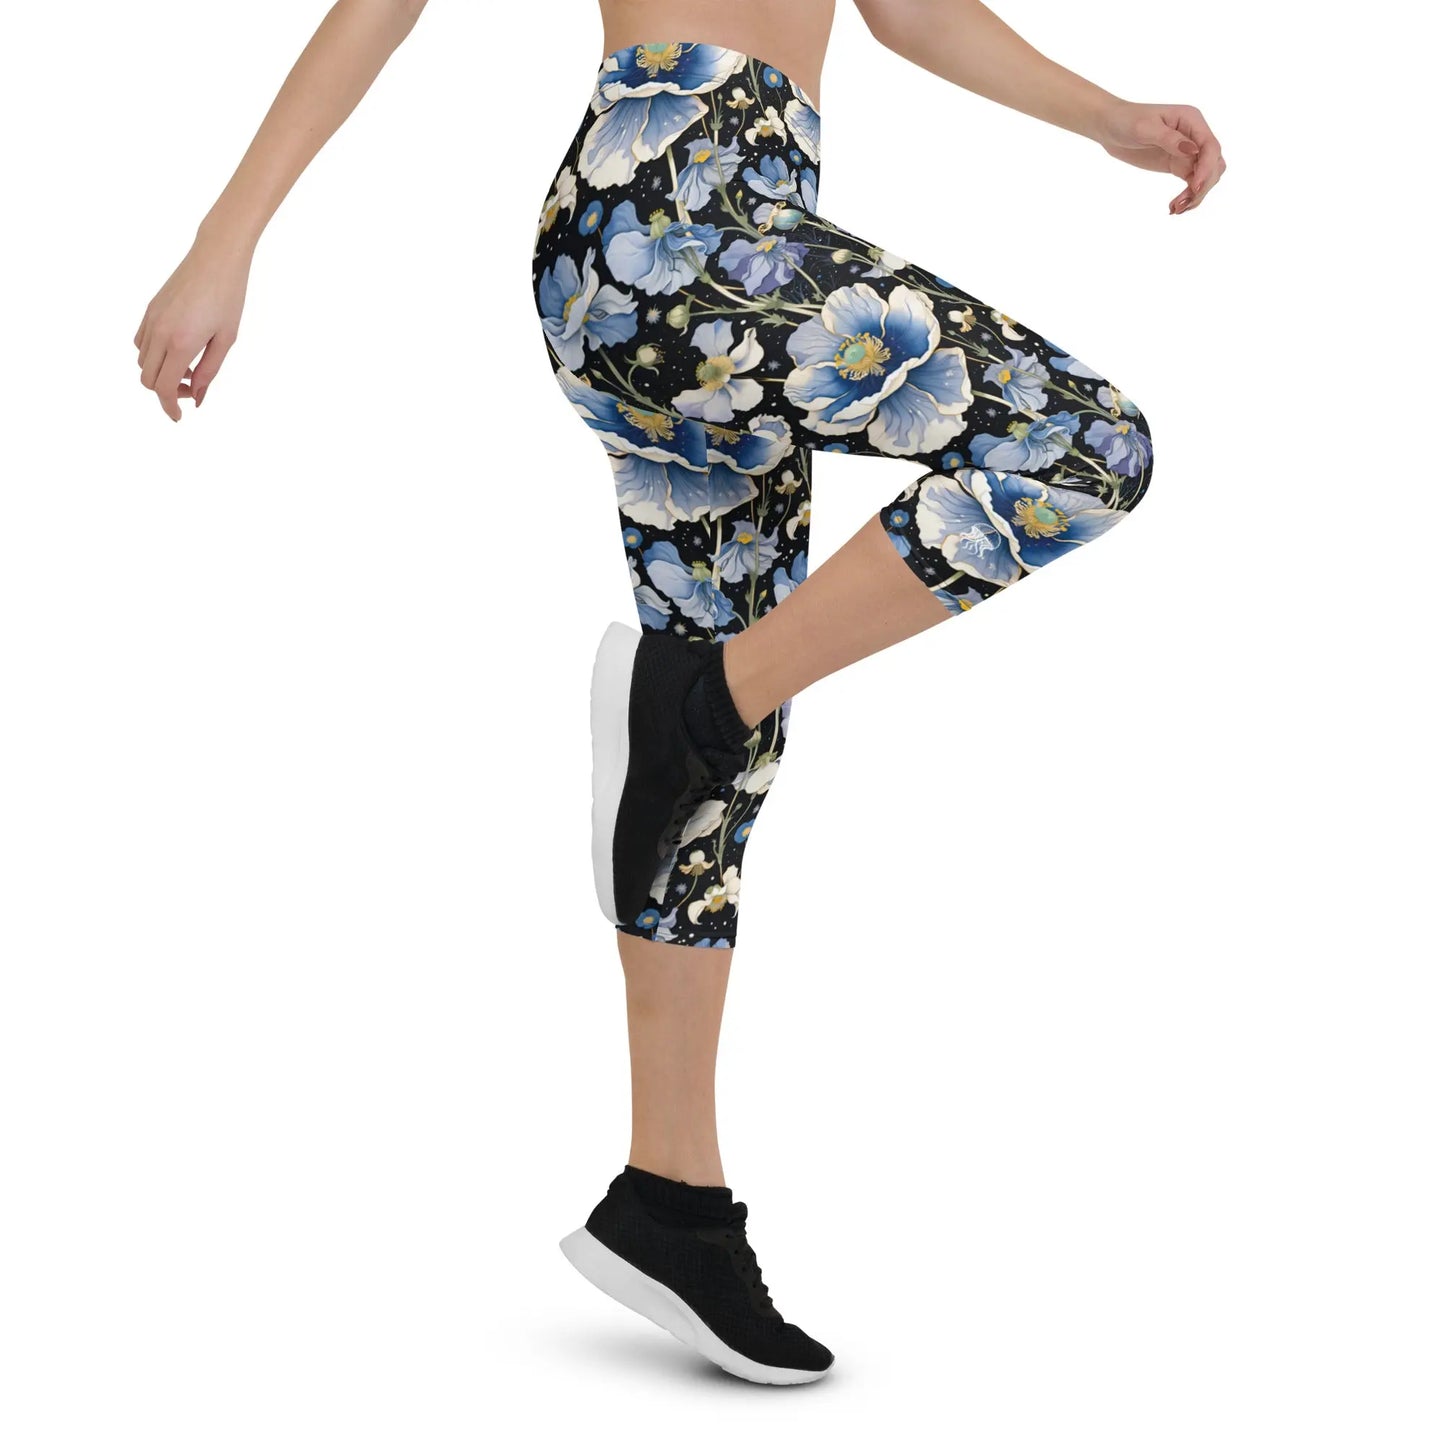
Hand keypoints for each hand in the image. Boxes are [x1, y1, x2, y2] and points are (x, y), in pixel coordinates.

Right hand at [134, 228, 252, 420]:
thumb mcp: (226, 339)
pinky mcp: (150, 309)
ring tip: (189, 368)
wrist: (216, 257)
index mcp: (181, 343)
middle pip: (147, 379)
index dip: (168, 407)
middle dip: (166, 392)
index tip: (178, 417)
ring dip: (160, 373)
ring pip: (142, 361)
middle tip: (190, 390)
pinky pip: (140, 342)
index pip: (162, 387)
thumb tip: (196, 396)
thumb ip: (209, 371)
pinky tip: (176, 352)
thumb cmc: (229, 297)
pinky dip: (153, 356)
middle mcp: (160, 332)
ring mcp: (151, 319)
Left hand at [1089, 99, 1225, 214]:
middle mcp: (1194, 135)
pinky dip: (1187, 197)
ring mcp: (1187, 152)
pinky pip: (1191, 183)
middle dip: (1203, 185)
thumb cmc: (1126, 120)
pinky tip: (1173, 207)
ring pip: (1206, 176)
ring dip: (1196, 195)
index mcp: (1191, 120)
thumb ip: (1169, 139)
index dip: (1206, 169)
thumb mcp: (1145, 128)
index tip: (1194, 188)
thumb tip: (1193, 150)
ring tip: (1175, 209)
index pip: (1210, 147)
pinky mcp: (1178, 165)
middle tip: (1181, 204)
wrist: (1110, 126)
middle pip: (1214, 164)